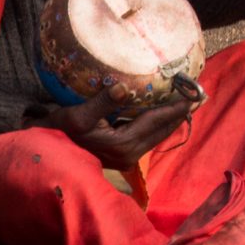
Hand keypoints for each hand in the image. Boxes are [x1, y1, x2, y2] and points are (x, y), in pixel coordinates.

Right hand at [30, 85, 199, 171]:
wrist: (47, 154)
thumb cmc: (60, 133)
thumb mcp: (78, 115)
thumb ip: (102, 102)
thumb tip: (123, 87)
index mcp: (122, 144)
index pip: (155, 121)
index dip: (175, 107)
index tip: (192, 94)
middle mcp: (129, 154)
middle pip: (161, 131)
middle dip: (178, 114)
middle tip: (196, 96)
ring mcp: (126, 156)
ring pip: (157, 135)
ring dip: (170, 120)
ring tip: (184, 104)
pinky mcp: (121, 154)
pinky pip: (148, 137)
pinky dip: (158, 124)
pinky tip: (162, 114)